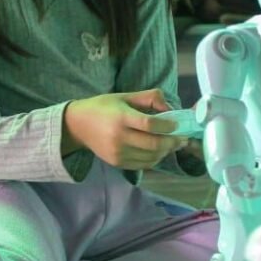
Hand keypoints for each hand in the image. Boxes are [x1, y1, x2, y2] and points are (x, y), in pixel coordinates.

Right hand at [63, 89, 181, 169]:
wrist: (78, 125)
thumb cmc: (103, 107)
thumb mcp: (124, 96)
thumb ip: (149, 98)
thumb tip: (170, 109)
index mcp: (121, 118)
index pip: (150, 125)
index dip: (168, 127)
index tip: (178, 125)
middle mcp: (119, 137)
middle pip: (153, 145)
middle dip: (172, 143)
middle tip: (183, 139)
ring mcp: (117, 153)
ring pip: (150, 158)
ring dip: (165, 152)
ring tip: (172, 145)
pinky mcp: (117, 163)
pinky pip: (142, 165)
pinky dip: (155, 159)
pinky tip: (159, 151)